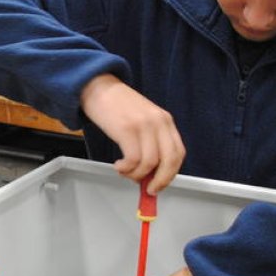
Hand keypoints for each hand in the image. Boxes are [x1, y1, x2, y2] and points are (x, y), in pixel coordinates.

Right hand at [79, 74, 184, 193]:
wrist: (98, 86)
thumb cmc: (117, 105)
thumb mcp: (142, 119)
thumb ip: (150, 142)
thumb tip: (150, 172)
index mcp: (165, 120)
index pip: (178, 153)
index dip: (171, 173)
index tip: (160, 184)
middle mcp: (158, 122)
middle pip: (169, 161)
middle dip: (160, 180)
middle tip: (148, 189)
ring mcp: (143, 125)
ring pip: (150, 163)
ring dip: (136, 175)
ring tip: (126, 172)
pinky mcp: (126, 129)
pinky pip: (133, 160)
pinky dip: (126, 169)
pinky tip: (119, 166)